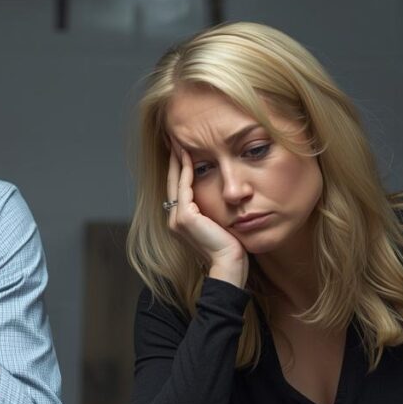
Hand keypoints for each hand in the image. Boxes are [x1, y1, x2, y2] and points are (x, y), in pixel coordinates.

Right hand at [167, 146, 247, 287]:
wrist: (229, 265)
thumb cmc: (230, 249)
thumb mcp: (221, 224)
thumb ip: (215, 210)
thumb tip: (227, 195)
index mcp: (180, 221)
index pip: (178, 189)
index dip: (178, 169)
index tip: (181, 150)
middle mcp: (173, 219)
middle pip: (172, 182)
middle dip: (173, 160)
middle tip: (174, 138)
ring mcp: (176, 219)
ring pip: (175, 181)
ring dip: (177, 160)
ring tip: (178, 141)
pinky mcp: (184, 217)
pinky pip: (184, 187)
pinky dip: (185, 169)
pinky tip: (188, 155)